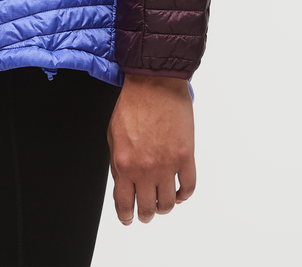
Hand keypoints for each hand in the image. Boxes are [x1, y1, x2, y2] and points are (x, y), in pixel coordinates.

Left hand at [107, 74, 195, 223]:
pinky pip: (188, 187)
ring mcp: (167, 164)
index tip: (128, 218)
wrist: (155, 83)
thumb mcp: (113, 135)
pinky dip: (184, 195)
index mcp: (124, 164)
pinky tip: (179, 192)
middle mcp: (145, 169)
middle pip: (147, 208)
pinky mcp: (186, 157)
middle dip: (145, 214)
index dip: (126, 216)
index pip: (124, 204)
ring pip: (168, 203)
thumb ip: (117, 162)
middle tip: (146, 212)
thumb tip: (123, 183)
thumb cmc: (133, 104)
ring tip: (162, 202)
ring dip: (164, 207)